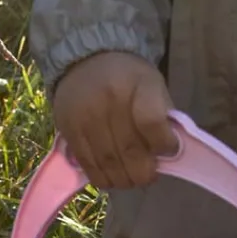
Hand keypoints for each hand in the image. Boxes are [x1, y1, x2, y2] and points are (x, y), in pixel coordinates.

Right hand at [52, 51, 175, 189]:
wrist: (84, 58)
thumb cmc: (127, 76)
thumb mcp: (152, 83)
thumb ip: (162, 116)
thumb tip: (166, 154)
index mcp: (136, 84)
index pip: (152, 124)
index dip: (165, 144)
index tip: (168, 148)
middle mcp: (108, 101)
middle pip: (131, 152)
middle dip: (145, 172)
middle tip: (149, 172)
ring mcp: (85, 117)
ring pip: (110, 165)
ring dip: (126, 179)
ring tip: (132, 175)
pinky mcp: (68, 130)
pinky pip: (89, 166)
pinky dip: (104, 178)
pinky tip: (113, 173)